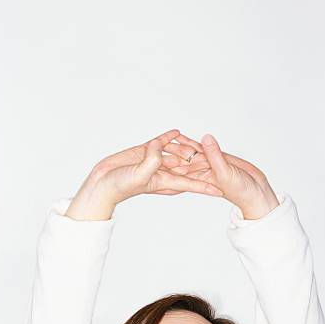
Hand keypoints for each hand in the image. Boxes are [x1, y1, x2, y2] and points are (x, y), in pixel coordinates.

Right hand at [84, 129, 221, 204]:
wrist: (103, 182)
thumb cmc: (119, 186)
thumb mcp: (139, 176)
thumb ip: (152, 162)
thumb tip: (160, 147)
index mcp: (165, 181)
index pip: (191, 184)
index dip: (206, 186)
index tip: (221, 190)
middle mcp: (163, 171)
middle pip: (188, 167)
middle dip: (202, 164)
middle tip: (218, 159)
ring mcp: (154, 161)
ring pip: (176, 152)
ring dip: (185, 147)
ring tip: (194, 142)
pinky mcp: (145, 152)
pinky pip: (161, 143)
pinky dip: (169, 137)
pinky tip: (177, 132)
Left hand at [162, 132, 278, 218]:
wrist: (257, 194)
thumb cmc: (243, 191)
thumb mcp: (226, 172)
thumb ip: (214, 155)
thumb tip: (204, 139)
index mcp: (199, 180)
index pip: (179, 170)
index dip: (167, 164)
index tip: (155, 157)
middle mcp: (200, 174)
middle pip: (180, 162)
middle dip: (167, 154)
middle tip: (153, 143)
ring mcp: (207, 168)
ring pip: (188, 156)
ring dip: (177, 147)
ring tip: (162, 137)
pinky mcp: (216, 161)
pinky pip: (199, 150)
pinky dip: (190, 143)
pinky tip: (180, 136)